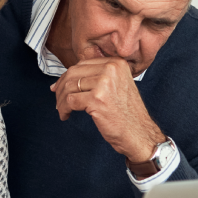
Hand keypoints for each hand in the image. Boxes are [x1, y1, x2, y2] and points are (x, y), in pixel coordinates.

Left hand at [49, 58, 163, 162]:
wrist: (139, 133)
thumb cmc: (126, 114)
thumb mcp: (117, 86)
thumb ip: (98, 77)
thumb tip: (66, 77)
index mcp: (116, 63)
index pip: (82, 64)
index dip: (67, 76)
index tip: (59, 86)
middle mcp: (111, 69)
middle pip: (73, 73)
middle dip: (61, 88)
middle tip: (58, 100)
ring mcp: (104, 84)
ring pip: (69, 87)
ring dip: (61, 100)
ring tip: (62, 109)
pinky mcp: (97, 99)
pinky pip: (70, 101)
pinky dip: (64, 109)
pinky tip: (66, 115)